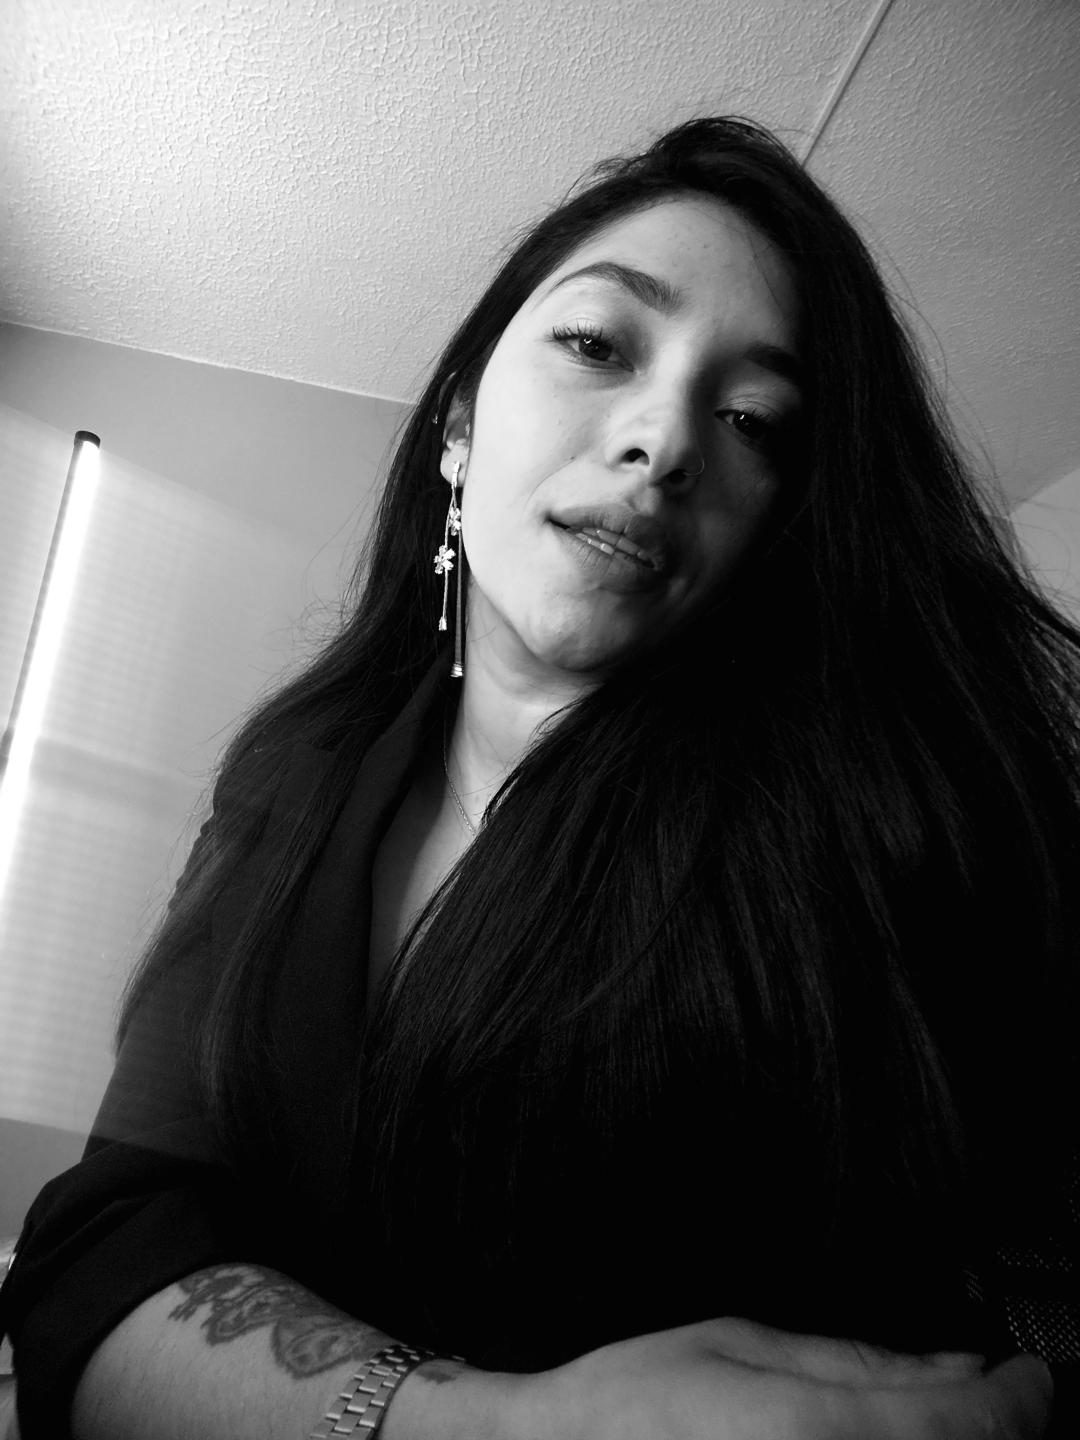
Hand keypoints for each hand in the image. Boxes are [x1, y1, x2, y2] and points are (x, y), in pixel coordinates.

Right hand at [528, 1315, 1053, 1439]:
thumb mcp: (742, 1343)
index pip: (964, 1423)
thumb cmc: (635, 1402)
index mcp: (812, 1432)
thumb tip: (956, 1368)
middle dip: (998, 1427)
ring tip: (950, 1417)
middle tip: (1000, 1392)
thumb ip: (857, 1360)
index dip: (1018, 1396)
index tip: (1027, 1373)